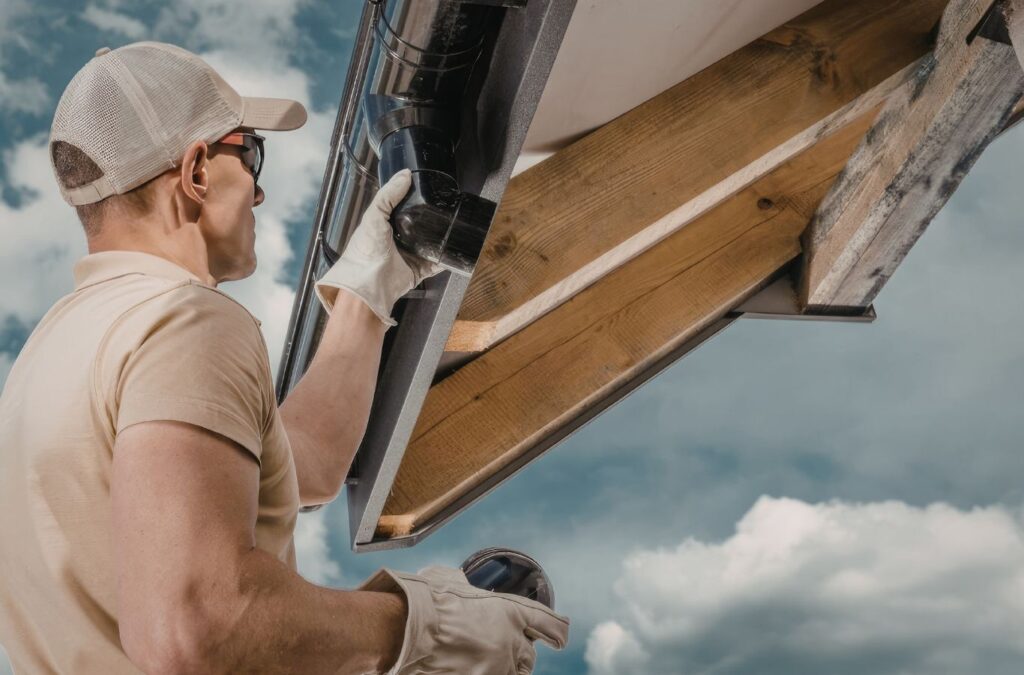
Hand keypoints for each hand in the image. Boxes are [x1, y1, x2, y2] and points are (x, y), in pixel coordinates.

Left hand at [314, 169, 444, 326]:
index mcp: (385, 225)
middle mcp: (397, 240)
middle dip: (431, 219)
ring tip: (452, 226)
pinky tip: (452, 251)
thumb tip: (405, 175)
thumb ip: (388, 194)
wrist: (368, 283)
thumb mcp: (374, 215)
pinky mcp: (418, 271)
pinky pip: (436, 263)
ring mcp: (409, 256)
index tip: (427, 188)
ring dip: (440, 238)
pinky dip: (445, 259)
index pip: (402, 207)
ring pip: (430, 244)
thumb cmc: (364, 251)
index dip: (413, 198)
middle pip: (419, 225)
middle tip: (444, 208)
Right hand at [357, 565, 569, 674]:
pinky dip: (484, 673)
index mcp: (510, 612)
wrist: (405, 629)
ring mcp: (495, 669)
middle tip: (503, 649)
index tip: (560, 636)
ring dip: (503, 669)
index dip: (556, 631)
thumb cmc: (425, 599)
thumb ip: (464, 584)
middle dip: (519, 654)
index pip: (550, 624)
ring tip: (484, 661)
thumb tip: (457, 581)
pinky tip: (466, 666)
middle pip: (529, 657)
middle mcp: (510, 643)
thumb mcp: (449, 580)